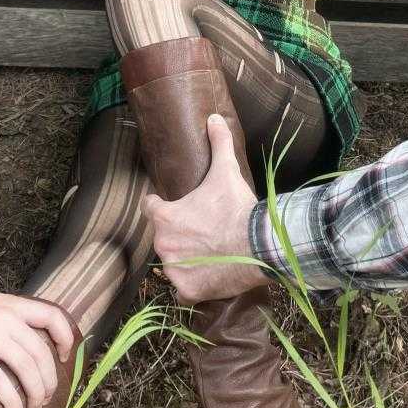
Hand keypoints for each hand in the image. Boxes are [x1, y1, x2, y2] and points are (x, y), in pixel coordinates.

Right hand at [0, 248, 75, 407]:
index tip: (64, 357)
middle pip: (43, 354)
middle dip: (50, 381)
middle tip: (47, 398)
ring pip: (28, 370)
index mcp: (16, 306)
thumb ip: (8, 318)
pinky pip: (1, 383)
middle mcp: (10, 321)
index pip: (54, 317)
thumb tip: (19, 343)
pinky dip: (13, 403)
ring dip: (36, 395)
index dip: (66, 338)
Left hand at [144, 115, 264, 301]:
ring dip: (185, 259)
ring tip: (207, 252)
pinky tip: (208, 275)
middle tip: (200, 230)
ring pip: (174, 263)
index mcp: (164, 216)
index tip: (169, 205)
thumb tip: (214, 117)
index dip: (159, 204)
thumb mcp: (226, 171)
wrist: (258, 245)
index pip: (150, 207)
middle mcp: (162, 244)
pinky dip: (193, 283)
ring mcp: (174, 270)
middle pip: (163, 237)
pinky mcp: (187, 290)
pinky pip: (183, 288)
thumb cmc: (236, 208)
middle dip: (178, 234)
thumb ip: (218, 143)